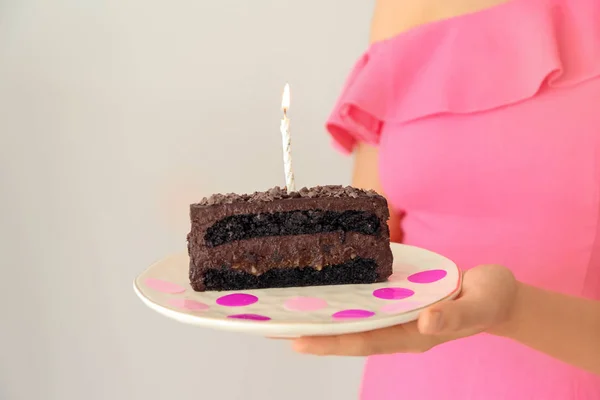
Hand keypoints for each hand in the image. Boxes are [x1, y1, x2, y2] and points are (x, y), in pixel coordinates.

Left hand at [291, 264, 518, 355]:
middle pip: (349, 333)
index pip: (364, 340)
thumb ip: (454, 315)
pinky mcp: (398, 299)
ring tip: (287, 311)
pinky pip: (364, 302)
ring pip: (353, 319)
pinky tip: (325, 291)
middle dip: (312, 333)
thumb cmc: (491, 299)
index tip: (296, 340)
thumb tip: (426, 323)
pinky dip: (342, 300)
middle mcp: (398, 328)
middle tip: (272, 327)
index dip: (330, 341)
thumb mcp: (479, 304)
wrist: (497, 293)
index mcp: (413, 335)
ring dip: (322, 318)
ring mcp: (397, 315)